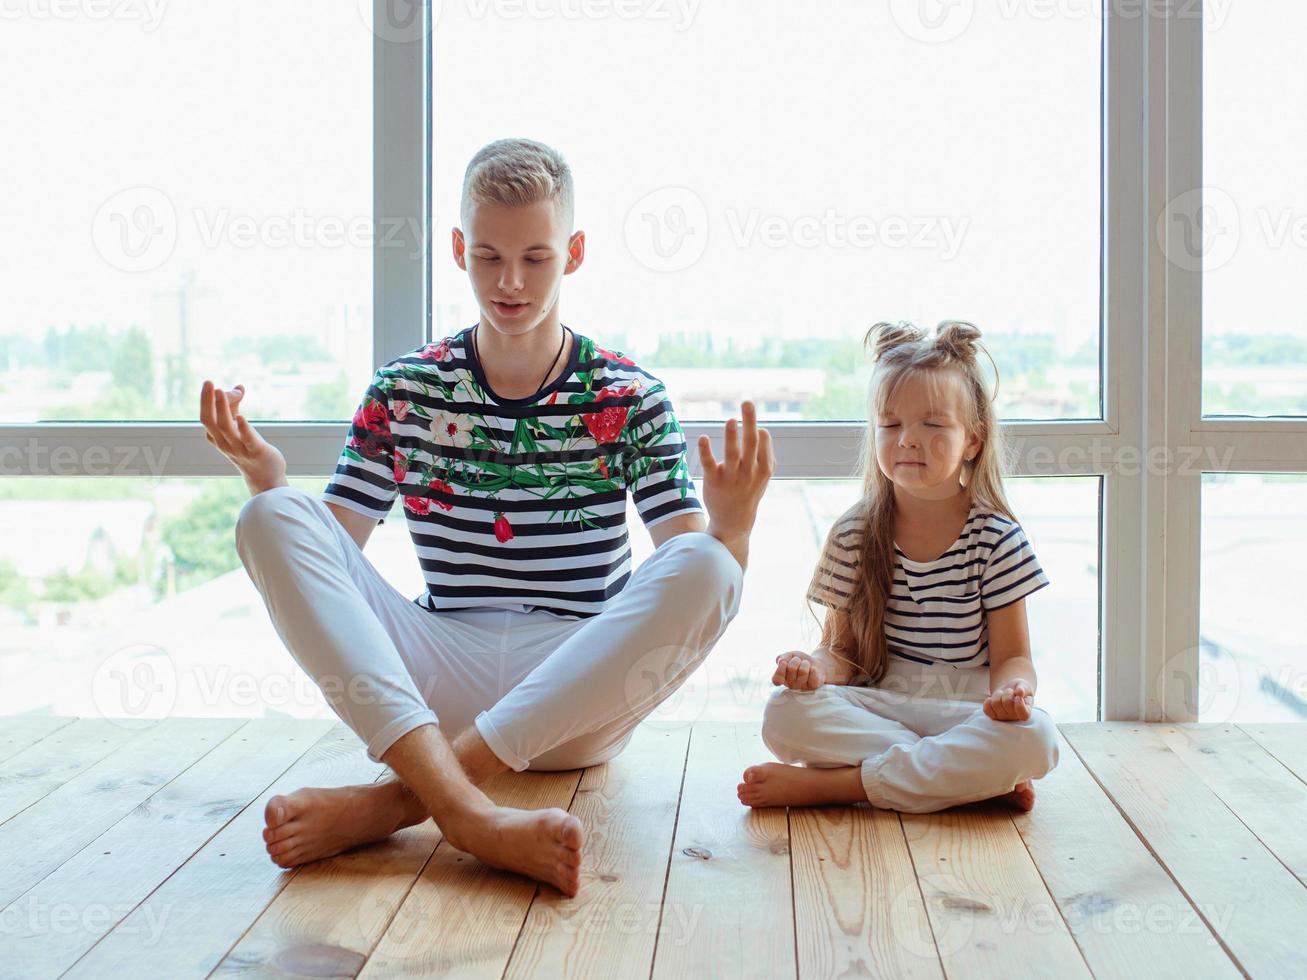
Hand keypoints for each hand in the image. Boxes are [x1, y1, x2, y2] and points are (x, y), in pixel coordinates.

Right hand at [199, 379, 286, 494]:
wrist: (265, 478)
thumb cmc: (250, 450)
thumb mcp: (239, 428)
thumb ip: (237, 407)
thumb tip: (239, 386)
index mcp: (218, 437)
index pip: (206, 418)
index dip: (206, 400)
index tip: (211, 383)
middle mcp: (225, 443)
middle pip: (210, 421)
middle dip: (207, 401)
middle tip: (208, 382)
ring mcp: (239, 448)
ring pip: (226, 428)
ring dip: (222, 409)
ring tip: (221, 391)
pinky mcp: (256, 452)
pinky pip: (247, 440)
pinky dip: (243, 429)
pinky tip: (241, 417)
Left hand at [697, 401, 774, 547]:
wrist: (734, 521)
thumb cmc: (749, 492)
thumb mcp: (763, 477)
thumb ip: (766, 455)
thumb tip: (763, 431)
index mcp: (763, 470)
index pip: (764, 446)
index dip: (761, 434)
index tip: (758, 427)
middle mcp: (748, 473)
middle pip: (751, 444)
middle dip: (750, 422)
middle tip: (748, 402)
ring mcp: (731, 477)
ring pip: (732, 454)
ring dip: (731, 435)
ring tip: (730, 420)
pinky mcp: (713, 481)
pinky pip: (709, 464)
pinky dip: (706, 450)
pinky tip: (703, 437)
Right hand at [773, 651, 825, 690]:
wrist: (815, 663)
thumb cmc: (800, 660)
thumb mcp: (789, 656)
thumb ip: (782, 657)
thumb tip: (781, 662)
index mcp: (782, 679)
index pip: (776, 680)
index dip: (780, 670)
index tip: (784, 662)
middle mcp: (791, 685)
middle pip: (791, 668)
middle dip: (796, 660)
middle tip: (799, 662)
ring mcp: (802, 687)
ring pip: (803, 671)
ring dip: (805, 663)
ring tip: (806, 666)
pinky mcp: (813, 687)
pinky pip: (813, 675)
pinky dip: (813, 669)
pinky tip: (813, 670)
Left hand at [984, 679, 1034, 721]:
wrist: (1010, 691)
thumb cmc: (1019, 689)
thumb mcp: (1024, 686)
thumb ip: (1024, 688)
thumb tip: (1019, 692)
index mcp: (1026, 711)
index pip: (1023, 714)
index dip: (1020, 706)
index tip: (1017, 697)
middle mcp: (1014, 717)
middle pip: (1007, 704)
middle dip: (1008, 693)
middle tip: (1010, 691)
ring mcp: (1003, 717)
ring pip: (995, 703)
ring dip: (998, 694)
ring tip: (1003, 694)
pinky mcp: (993, 716)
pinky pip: (986, 709)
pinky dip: (988, 701)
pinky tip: (993, 699)